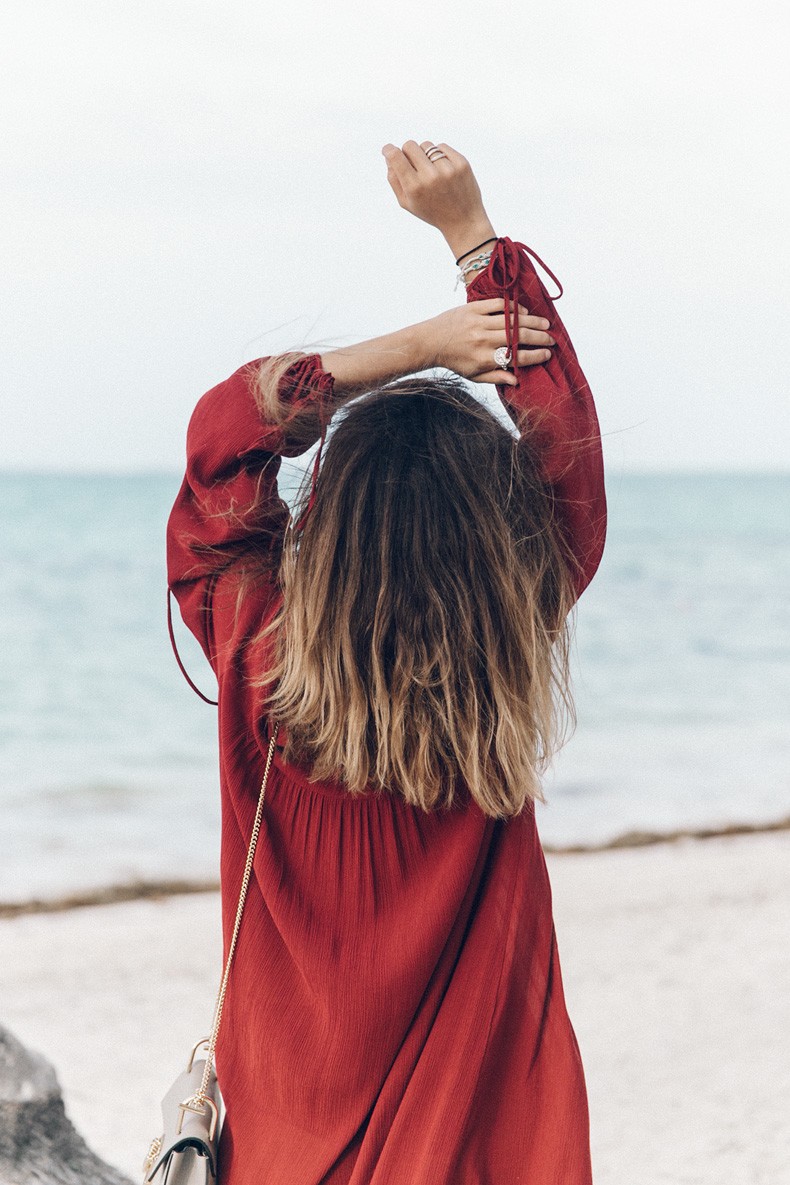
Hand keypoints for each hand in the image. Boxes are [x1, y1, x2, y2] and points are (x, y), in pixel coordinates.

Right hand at [382, 140, 494, 258]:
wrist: (463, 221)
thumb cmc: (431, 212)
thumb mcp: (407, 203)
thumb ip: (394, 180)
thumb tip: (389, 156)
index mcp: (414, 188)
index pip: (396, 157)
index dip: (388, 150)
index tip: (387, 149)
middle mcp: (430, 176)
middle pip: (410, 145)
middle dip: (407, 152)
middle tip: (413, 164)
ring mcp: (448, 169)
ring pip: (427, 145)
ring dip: (425, 154)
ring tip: (431, 170)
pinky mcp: (461, 163)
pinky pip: (442, 146)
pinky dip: (439, 154)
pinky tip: (443, 169)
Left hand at [418, 299, 554, 386]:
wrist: (430, 342)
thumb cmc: (454, 360)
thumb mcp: (473, 374)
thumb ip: (495, 376)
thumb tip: (517, 380)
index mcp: (484, 358)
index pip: (516, 357)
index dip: (535, 356)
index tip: (547, 354)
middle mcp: (483, 340)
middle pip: (518, 337)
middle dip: (539, 338)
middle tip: (552, 339)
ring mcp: (478, 322)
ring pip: (512, 320)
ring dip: (532, 322)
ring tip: (545, 324)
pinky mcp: (473, 308)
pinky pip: (499, 305)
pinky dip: (514, 307)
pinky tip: (524, 312)